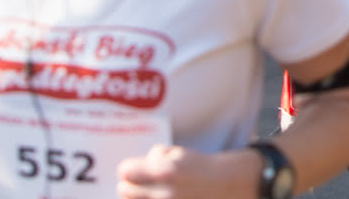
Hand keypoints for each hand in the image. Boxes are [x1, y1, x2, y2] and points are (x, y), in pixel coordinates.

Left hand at [118, 143, 255, 198]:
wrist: (224, 185)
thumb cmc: (200, 167)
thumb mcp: (179, 153)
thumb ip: (155, 157)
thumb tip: (133, 169)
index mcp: (165, 172)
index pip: (125, 171)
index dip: (128, 169)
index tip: (131, 170)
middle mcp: (164, 194)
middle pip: (124, 191)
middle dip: (128, 185)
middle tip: (135, 183)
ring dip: (136, 196)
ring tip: (146, 192)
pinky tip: (155, 195)